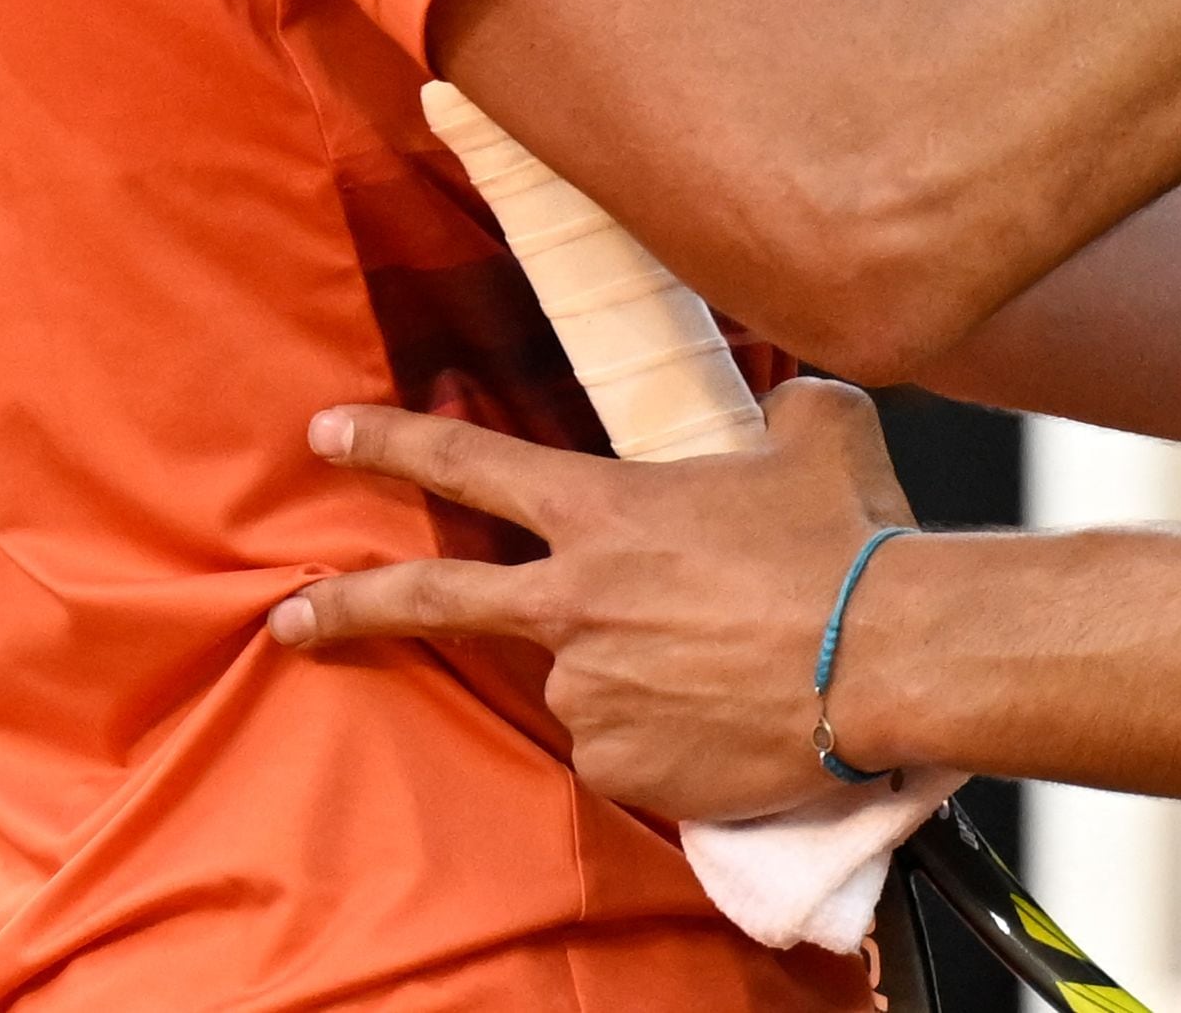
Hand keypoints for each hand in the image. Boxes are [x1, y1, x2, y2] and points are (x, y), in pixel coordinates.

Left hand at [275, 378, 912, 825]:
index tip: (328, 435)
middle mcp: (575, 604)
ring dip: (631, 674)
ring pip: (586, 682)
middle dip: (348, 608)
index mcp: (604, 511)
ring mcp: (593, 692)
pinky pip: (630, 749)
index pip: (469, 463)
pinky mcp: (627, 767)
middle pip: (437, 602)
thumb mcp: (818, 434)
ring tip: (727, 662)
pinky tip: (729, 715)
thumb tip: (784, 412)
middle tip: (289, 620)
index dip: (391, 442)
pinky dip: (665, 736)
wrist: (891, 655)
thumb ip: (778, 414)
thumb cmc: (850, 540)